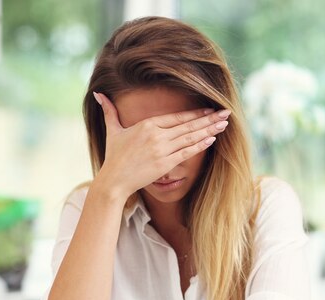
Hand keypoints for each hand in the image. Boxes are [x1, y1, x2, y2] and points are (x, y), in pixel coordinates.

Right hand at [93, 92, 230, 199]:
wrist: (114, 180)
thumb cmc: (114, 157)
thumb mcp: (113, 131)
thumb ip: (109, 112)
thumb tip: (98, 95)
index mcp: (147, 124)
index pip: (177, 117)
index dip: (195, 113)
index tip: (210, 110)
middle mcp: (157, 135)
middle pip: (188, 125)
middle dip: (209, 119)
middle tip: (226, 113)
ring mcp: (162, 149)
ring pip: (191, 137)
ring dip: (209, 130)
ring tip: (224, 124)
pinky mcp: (165, 163)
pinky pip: (187, 152)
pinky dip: (200, 145)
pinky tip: (212, 139)